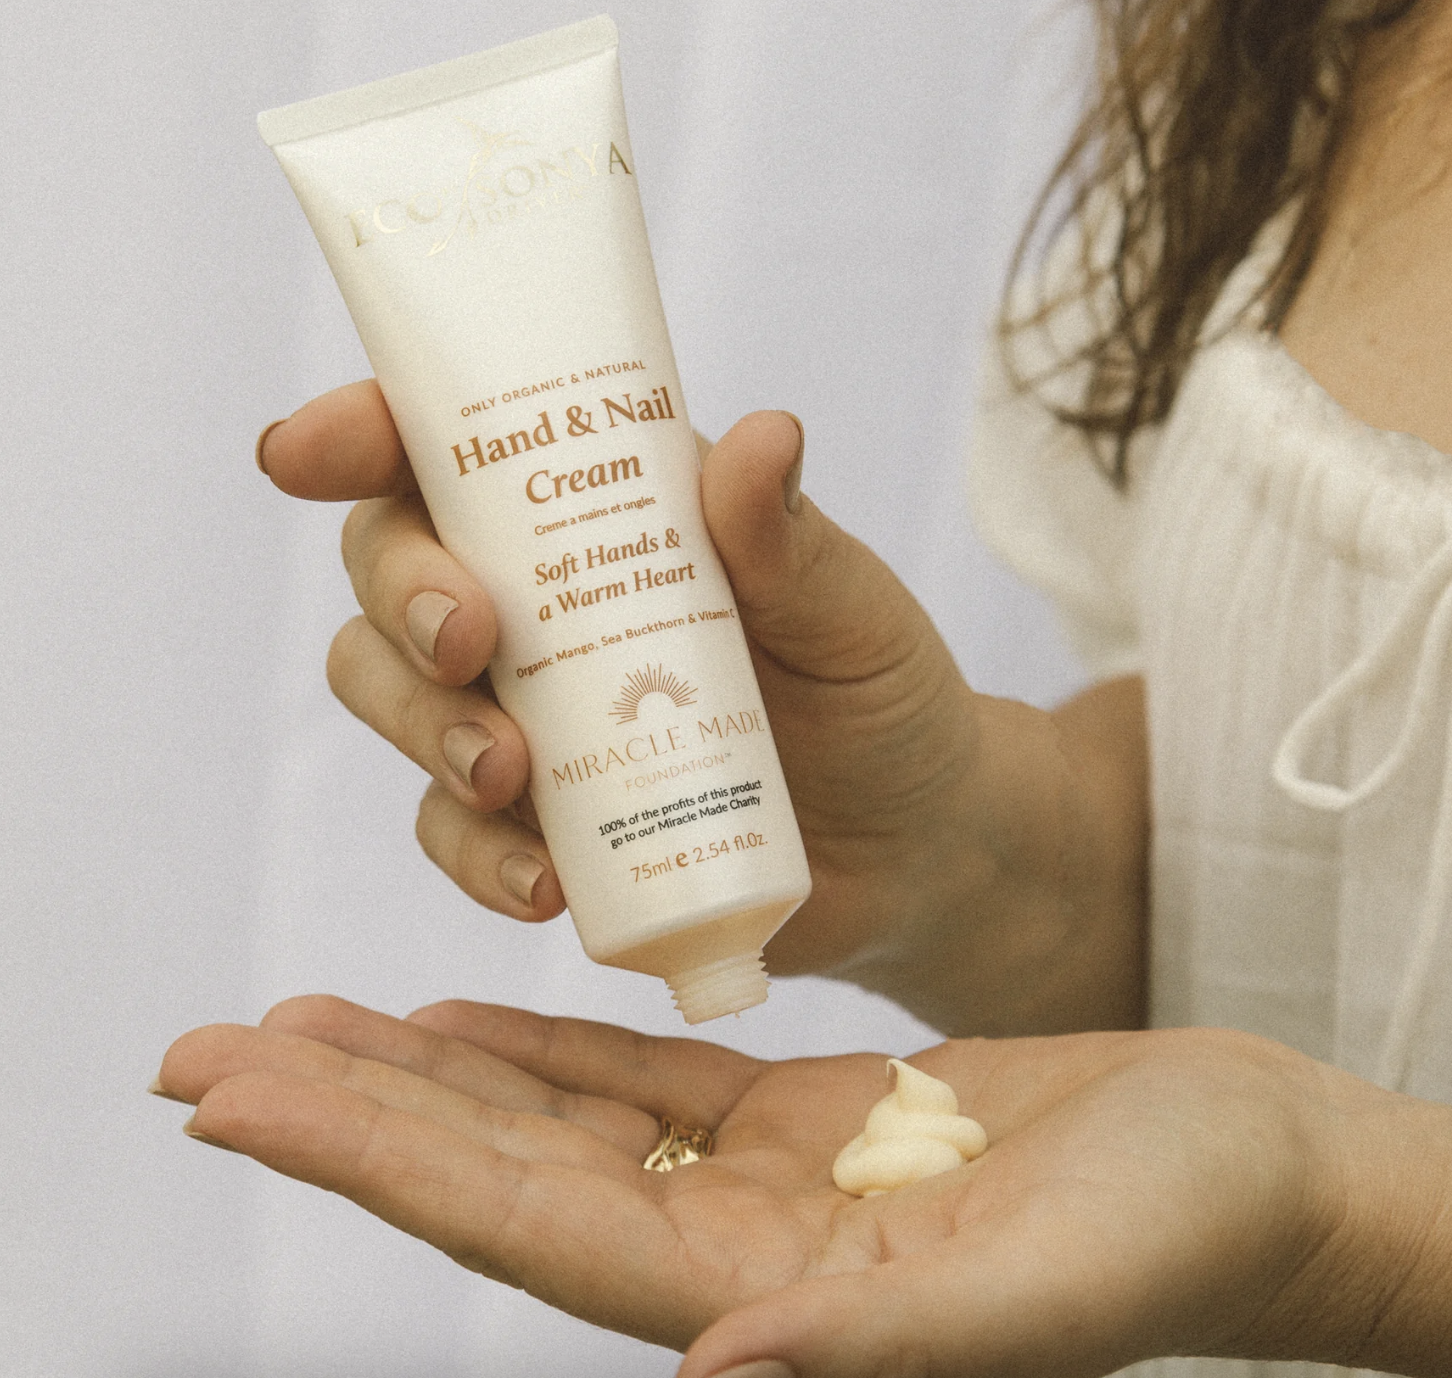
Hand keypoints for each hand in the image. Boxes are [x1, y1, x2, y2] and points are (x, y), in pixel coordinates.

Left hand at [154, 996, 1450, 1374]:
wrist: (1246, 1167)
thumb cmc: (1184, 1229)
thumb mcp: (1050, 1291)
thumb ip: (881, 1346)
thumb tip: (709, 1367)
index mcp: (774, 1305)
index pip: (529, 1232)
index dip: (379, 1160)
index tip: (242, 1089)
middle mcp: (734, 1255)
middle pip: (501, 1174)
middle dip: (348, 1114)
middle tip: (203, 1053)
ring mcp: (758, 1183)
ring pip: (547, 1122)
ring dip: (416, 1074)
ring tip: (292, 1025)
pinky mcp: (798, 1120)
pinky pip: (634, 1078)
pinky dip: (532, 1049)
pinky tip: (449, 1020)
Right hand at [258, 385, 1146, 1033]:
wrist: (912, 848)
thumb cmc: (877, 696)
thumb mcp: (850, 610)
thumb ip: (791, 539)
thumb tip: (762, 439)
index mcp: (599, 513)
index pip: (454, 453)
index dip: (360, 439)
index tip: (308, 452)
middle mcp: (539, 607)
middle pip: (391, 576)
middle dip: (404, 598)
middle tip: (473, 636)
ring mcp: (528, 720)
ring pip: (396, 702)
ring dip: (428, 732)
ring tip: (510, 775)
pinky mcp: (537, 829)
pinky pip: (454, 836)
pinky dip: (477, 859)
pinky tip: (542, 883)